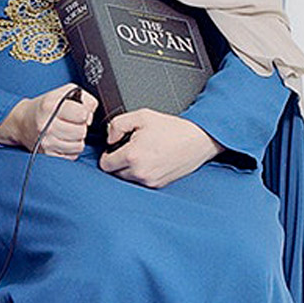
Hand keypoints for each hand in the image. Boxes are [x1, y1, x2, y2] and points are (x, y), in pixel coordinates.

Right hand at [0, 85, 95, 157]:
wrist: (23, 122)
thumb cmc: (46, 107)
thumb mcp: (65, 93)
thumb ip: (85, 99)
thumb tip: (90, 116)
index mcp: (50, 105)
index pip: (82, 114)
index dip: (84, 113)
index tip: (78, 112)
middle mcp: (46, 124)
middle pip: (81, 131)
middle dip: (80, 127)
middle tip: (71, 123)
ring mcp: (46, 141)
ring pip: (78, 146)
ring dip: (77, 140)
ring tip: (67, 132)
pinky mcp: (47, 155)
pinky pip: (72, 156)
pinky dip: (71, 150)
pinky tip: (63, 142)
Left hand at [99, 109, 220, 187]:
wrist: (198, 140)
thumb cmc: (173, 129)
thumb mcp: (142, 116)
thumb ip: (118, 124)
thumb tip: (109, 138)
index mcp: (132, 156)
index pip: (105, 165)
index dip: (108, 154)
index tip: (115, 148)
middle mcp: (140, 172)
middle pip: (114, 173)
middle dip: (118, 161)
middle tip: (131, 148)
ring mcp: (150, 181)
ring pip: (127, 178)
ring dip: (129, 168)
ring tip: (143, 154)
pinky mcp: (158, 185)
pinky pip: (140, 182)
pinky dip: (142, 173)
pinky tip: (151, 161)